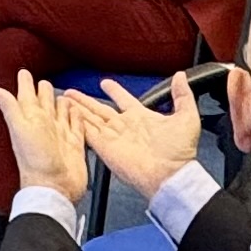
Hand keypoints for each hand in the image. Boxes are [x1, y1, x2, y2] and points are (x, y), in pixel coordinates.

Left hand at [0, 69, 88, 203]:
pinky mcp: (75, 144)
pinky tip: (78, 111)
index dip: (25, 83)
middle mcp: (46, 124)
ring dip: (63, 101)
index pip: (27, 95)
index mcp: (32, 118)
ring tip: (64, 94)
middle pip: (46, 101)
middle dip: (45, 89)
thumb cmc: (35, 160)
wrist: (55, 186)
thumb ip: (9, 106)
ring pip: (62, 111)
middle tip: (42, 80)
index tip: (23, 72)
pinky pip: (77, 125)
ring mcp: (60, 134)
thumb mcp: (20, 127)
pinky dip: (78, 116)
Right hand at [65, 75, 202, 201]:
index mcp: (141, 117)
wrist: (170, 174)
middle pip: (99, 109)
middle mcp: (124, 126)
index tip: (105, 82)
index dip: (114, 90)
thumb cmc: (180, 152)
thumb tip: (181, 76)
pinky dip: (76, 122)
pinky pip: (87, 131)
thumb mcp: (187, 117)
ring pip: (89, 117)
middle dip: (85, 100)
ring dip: (76, 108)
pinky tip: (66, 113)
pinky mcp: (104, 147)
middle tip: (70, 92)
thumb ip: (182, 95)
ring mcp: (113, 137)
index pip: (123, 100)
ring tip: (63, 99)